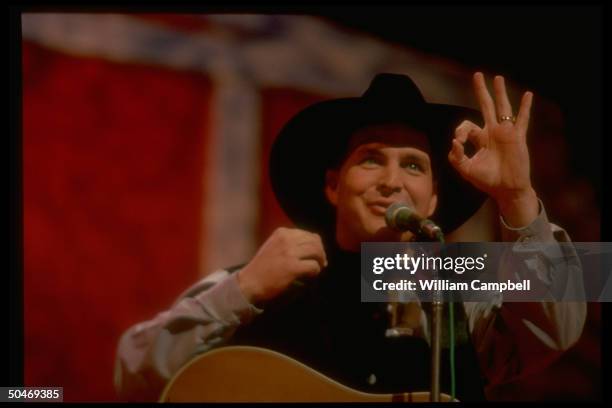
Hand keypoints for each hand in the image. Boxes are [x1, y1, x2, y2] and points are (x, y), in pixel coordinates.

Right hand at [237, 227, 326, 303]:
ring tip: (317, 269)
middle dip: (320, 253)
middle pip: (315, 241)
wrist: (249, 283)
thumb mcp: (274, 247)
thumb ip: (290, 243)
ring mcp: (289, 252)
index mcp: (282, 233)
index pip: (308, 234)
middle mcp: (286, 239)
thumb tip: (314, 246)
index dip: (316, 245)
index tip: (315, 256)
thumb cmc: (262, 268)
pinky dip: (315, 272)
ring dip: (320, 261)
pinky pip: (314, 266)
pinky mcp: (293, 267)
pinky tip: (309, 276)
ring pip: (316, 251)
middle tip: (321, 263)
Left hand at [448, 72, 538, 226]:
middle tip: (477, 75)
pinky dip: (525, 107)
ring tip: (497, 78)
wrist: (506, 190)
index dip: (460, 132)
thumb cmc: (487, 181)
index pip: (467, 126)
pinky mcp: (517, 138)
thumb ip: (456, 157)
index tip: (458, 143)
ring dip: (500, 93)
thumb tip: (453, 141)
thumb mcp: (466, 169)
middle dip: (481, 91)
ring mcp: (505, 133)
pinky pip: (522, 119)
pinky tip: (528, 95)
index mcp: (480, 139)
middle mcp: (492, 133)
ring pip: (503, 108)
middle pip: (486, 107)